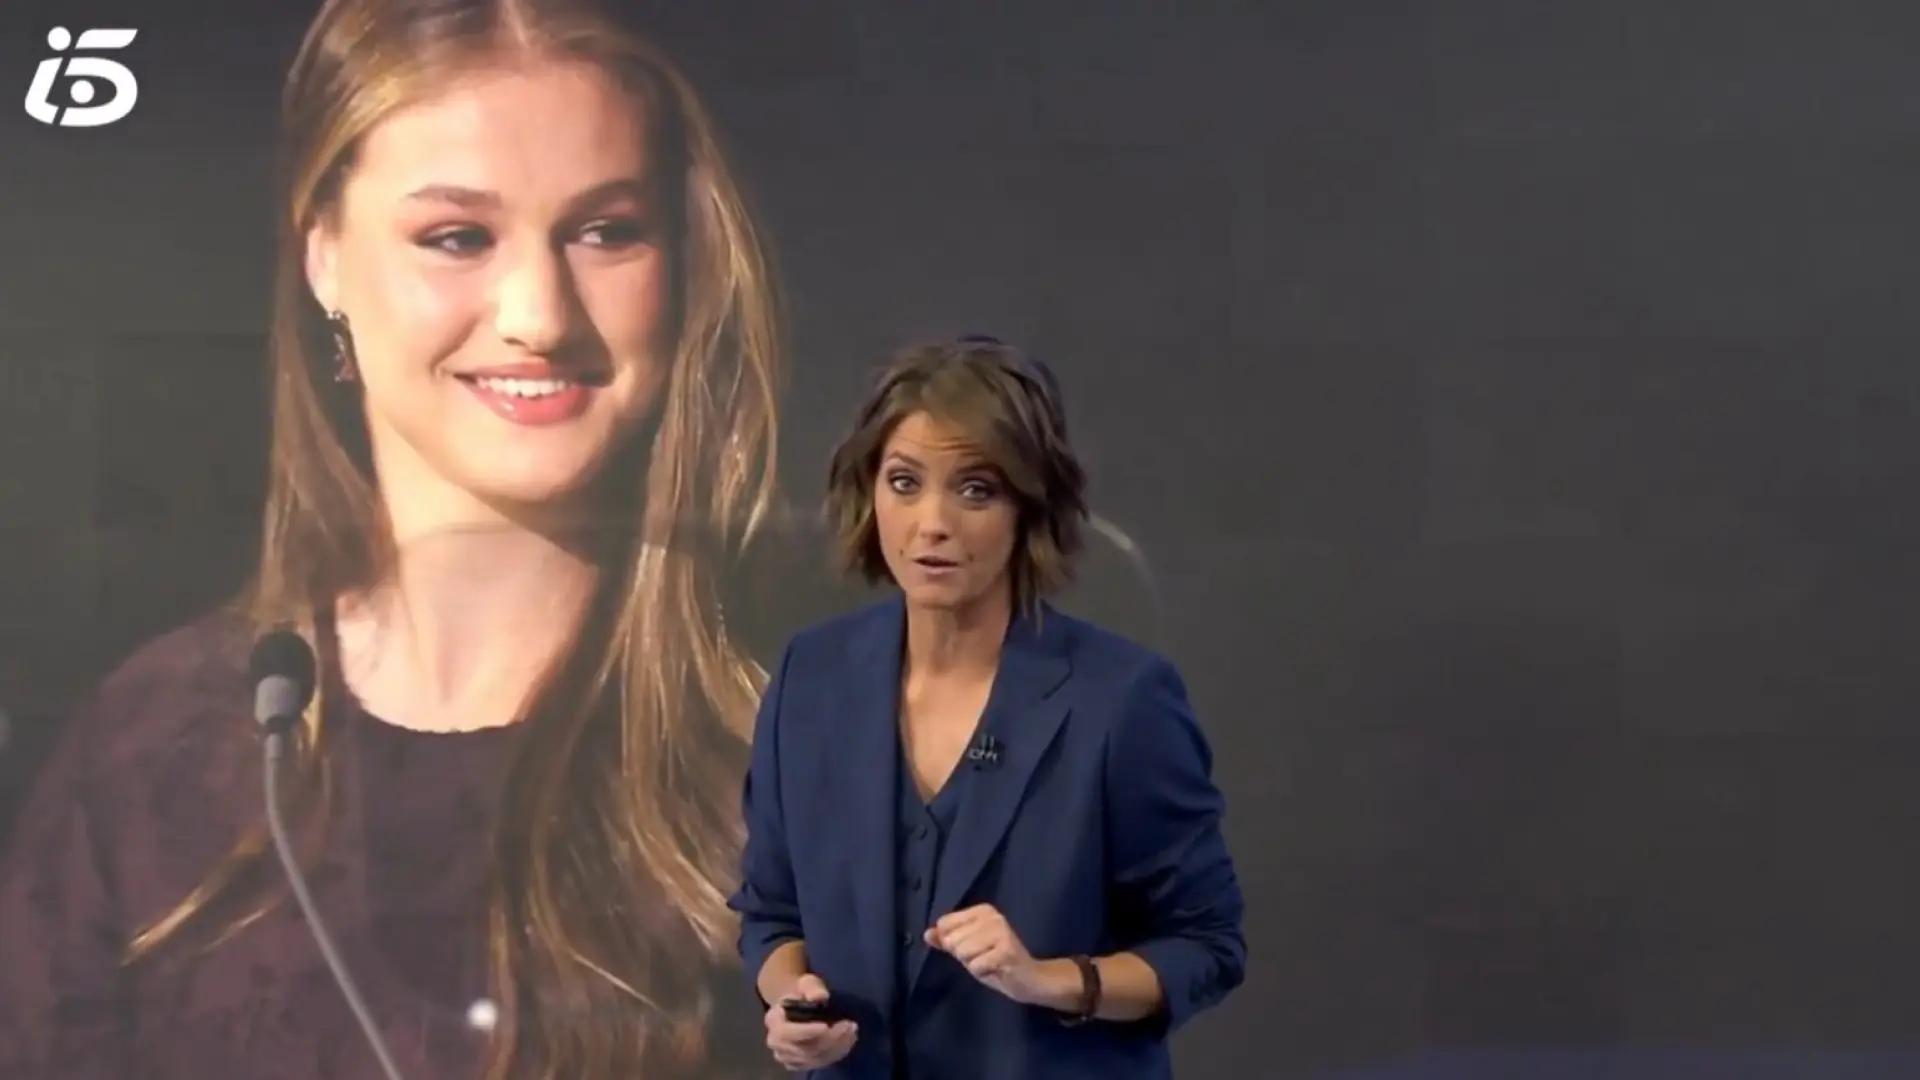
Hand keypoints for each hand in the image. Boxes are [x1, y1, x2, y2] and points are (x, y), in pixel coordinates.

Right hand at [763, 973, 856, 1071]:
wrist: (797, 1007)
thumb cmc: (802, 993)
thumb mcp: (807, 983)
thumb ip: (812, 988)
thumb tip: (820, 997)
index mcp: (773, 1020)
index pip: (786, 1033)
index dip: (806, 1031)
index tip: (826, 1026)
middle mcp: (775, 1042)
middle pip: (804, 1049)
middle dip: (830, 1039)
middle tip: (850, 1026)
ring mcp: (786, 1056)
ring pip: (814, 1058)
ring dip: (837, 1047)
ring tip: (852, 1032)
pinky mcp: (798, 1064)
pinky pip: (818, 1063)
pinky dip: (836, 1054)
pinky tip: (848, 1041)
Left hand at [926, 904, 1063, 1005]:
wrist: (1030, 979)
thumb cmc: (996, 962)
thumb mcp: (967, 950)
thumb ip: (946, 941)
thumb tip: (927, 934)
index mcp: (982, 911)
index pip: (944, 924)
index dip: (953, 943)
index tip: (974, 947)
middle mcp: (992, 916)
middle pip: (952, 940)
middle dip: (964, 956)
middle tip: (985, 957)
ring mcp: (1001, 931)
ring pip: (962, 952)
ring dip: (974, 964)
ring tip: (991, 962)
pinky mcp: (1006, 950)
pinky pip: (975, 966)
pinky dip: (983, 972)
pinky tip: (997, 969)